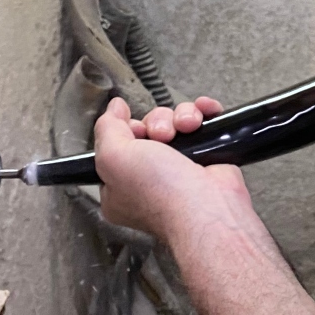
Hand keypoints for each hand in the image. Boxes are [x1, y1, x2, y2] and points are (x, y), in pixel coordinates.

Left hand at [94, 97, 267, 251]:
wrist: (207, 206)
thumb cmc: (160, 194)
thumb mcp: (113, 158)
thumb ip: (105, 128)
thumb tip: (114, 108)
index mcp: (122, 185)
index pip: (119, 143)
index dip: (127, 129)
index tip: (136, 131)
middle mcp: (151, 178)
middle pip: (150, 127)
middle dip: (158, 122)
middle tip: (163, 136)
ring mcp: (181, 168)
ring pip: (177, 122)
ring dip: (183, 116)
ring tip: (188, 128)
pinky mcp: (208, 158)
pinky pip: (204, 122)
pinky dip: (205, 113)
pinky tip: (204, 115)